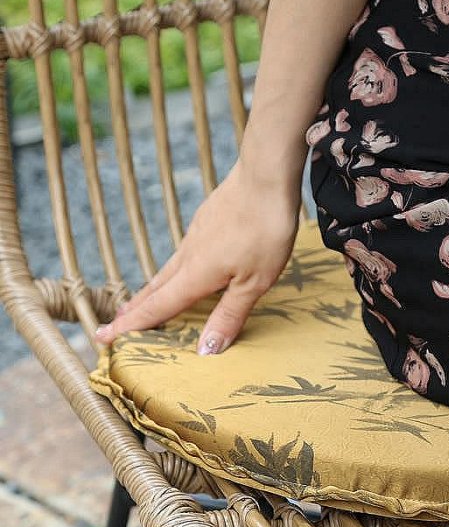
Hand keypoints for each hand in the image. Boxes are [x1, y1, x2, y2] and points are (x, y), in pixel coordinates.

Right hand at [94, 159, 300, 354]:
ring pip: (168, 269)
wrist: (266, 176)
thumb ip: (229, 315)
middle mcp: (189, 255)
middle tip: (111, 325)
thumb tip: (205, 351)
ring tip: (140, 301)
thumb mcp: (254, 282)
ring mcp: (196, 235)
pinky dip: (172, 269)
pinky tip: (181, 268)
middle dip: (133, 310)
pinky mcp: (206, 221)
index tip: (104, 338)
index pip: (158, 307)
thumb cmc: (265, 230)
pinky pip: (184, 253)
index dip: (132, 326)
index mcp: (196, 274)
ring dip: (151, 289)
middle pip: (155, 288)